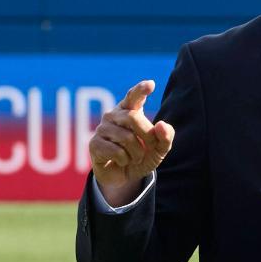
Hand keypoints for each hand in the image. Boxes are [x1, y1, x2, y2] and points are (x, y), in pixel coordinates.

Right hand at [89, 80, 174, 204]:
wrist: (124, 177)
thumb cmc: (142, 156)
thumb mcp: (159, 149)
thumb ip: (165, 137)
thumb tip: (161, 125)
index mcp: (130, 110)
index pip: (133, 96)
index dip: (140, 90)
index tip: (150, 84)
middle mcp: (114, 115)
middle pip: (134, 117)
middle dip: (147, 136)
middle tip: (150, 148)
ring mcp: (102, 128)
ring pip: (126, 138)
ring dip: (137, 153)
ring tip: (134, 157)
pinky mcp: (94, 144)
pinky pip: (117, 151)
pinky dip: (125, 160)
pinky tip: (122, 161)